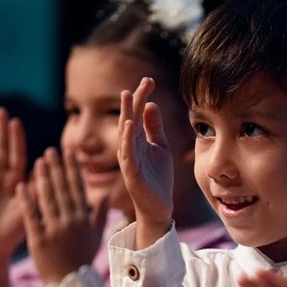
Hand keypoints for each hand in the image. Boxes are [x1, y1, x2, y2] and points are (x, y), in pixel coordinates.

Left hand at [18, 148, 108, 284]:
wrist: (70, 285)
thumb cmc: (82, 259)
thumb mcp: (95, 238)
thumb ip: (98, 216)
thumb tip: (104, 196)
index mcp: (83, 220)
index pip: (78, 189)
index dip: (72, 169)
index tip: (68, 153)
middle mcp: (70, 222)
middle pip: (62, 190)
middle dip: (57, 169)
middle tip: (50, 151)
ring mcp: (54, 231)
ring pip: (47, 199)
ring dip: (42, 179)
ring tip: (38, 162)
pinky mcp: (38, 240)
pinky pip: (31, 216)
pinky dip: (26, 200)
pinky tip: (22, 185)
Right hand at [117, 78, 174, 243]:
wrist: (159, 206)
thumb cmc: (158, 177)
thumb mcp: (160, 147)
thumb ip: (155, 127)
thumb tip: (151, 104)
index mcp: (138, 140)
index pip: (139, 114)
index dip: (142, 97)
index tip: (149, 80)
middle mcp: (130, 147)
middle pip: (130, 119)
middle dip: (134, 101)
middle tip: (140, 83)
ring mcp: (129, 159)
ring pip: (125, 134)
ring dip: (126, 115)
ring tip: (128, 97)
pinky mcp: (131, 173)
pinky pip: (128, 154)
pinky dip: (127, 139)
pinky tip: (129, 126)